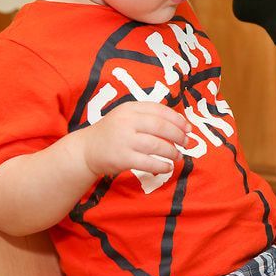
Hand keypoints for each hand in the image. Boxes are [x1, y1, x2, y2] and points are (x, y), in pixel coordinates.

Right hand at [76, 101, 190, 176]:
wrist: (87, 149)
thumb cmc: (113, 132)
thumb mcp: (126, 116)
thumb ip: (148, 116)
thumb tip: (180, 124)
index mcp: (130, 108)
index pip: (159, 110)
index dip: (177, 119)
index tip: (188, 128)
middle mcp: (127, 122)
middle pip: (160, 126)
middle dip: (178, 135)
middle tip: (187, 142)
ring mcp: (124, 140)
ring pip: (156, 145)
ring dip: (172, 151)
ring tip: (178, 156)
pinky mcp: (122, 158)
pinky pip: (148, 162)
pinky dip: (162, 165)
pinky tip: (167, 166)